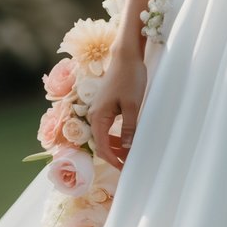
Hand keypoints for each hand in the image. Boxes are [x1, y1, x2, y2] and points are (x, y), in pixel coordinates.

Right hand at [88, 51, 146, 169]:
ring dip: (115, 147)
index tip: (125, 169)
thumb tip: (127, 149)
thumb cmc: (129, 78)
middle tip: (130, 164)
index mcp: (98, 116)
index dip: (113, 160)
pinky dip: (115, 137)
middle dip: (114, 156)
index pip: (102, 147)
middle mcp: (94, 115)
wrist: (126, 57)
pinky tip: (126, 140)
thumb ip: (128, 128)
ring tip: (130, 153)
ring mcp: (98, 111)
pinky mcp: (104, 107)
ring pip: (103, 137)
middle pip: (100, 144)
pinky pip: (106, 128)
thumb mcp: (132, 105)